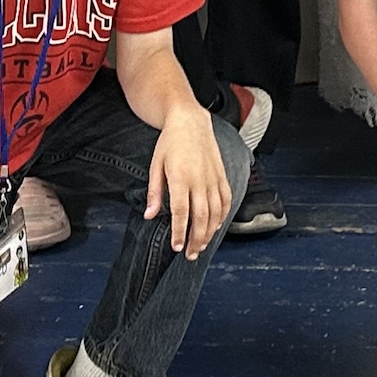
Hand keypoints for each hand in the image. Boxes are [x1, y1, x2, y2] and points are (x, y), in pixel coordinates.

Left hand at [147, 107, 233, 257]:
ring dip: (210, 232)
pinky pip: (226, 200)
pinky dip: (223, 216)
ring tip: (201, 246)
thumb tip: (149, 215)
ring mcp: (213, 178)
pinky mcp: (222, 175)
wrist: (190, 121)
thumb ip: (155, 193)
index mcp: (180, 177)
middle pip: (201, 216)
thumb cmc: (170, 143)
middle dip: (196, 239)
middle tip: (190, 254)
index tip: (177, 247)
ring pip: (216, 212)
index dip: (180, 232)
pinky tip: (216, 227)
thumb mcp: (155, 166)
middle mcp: (200, 180)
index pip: (182, 212)